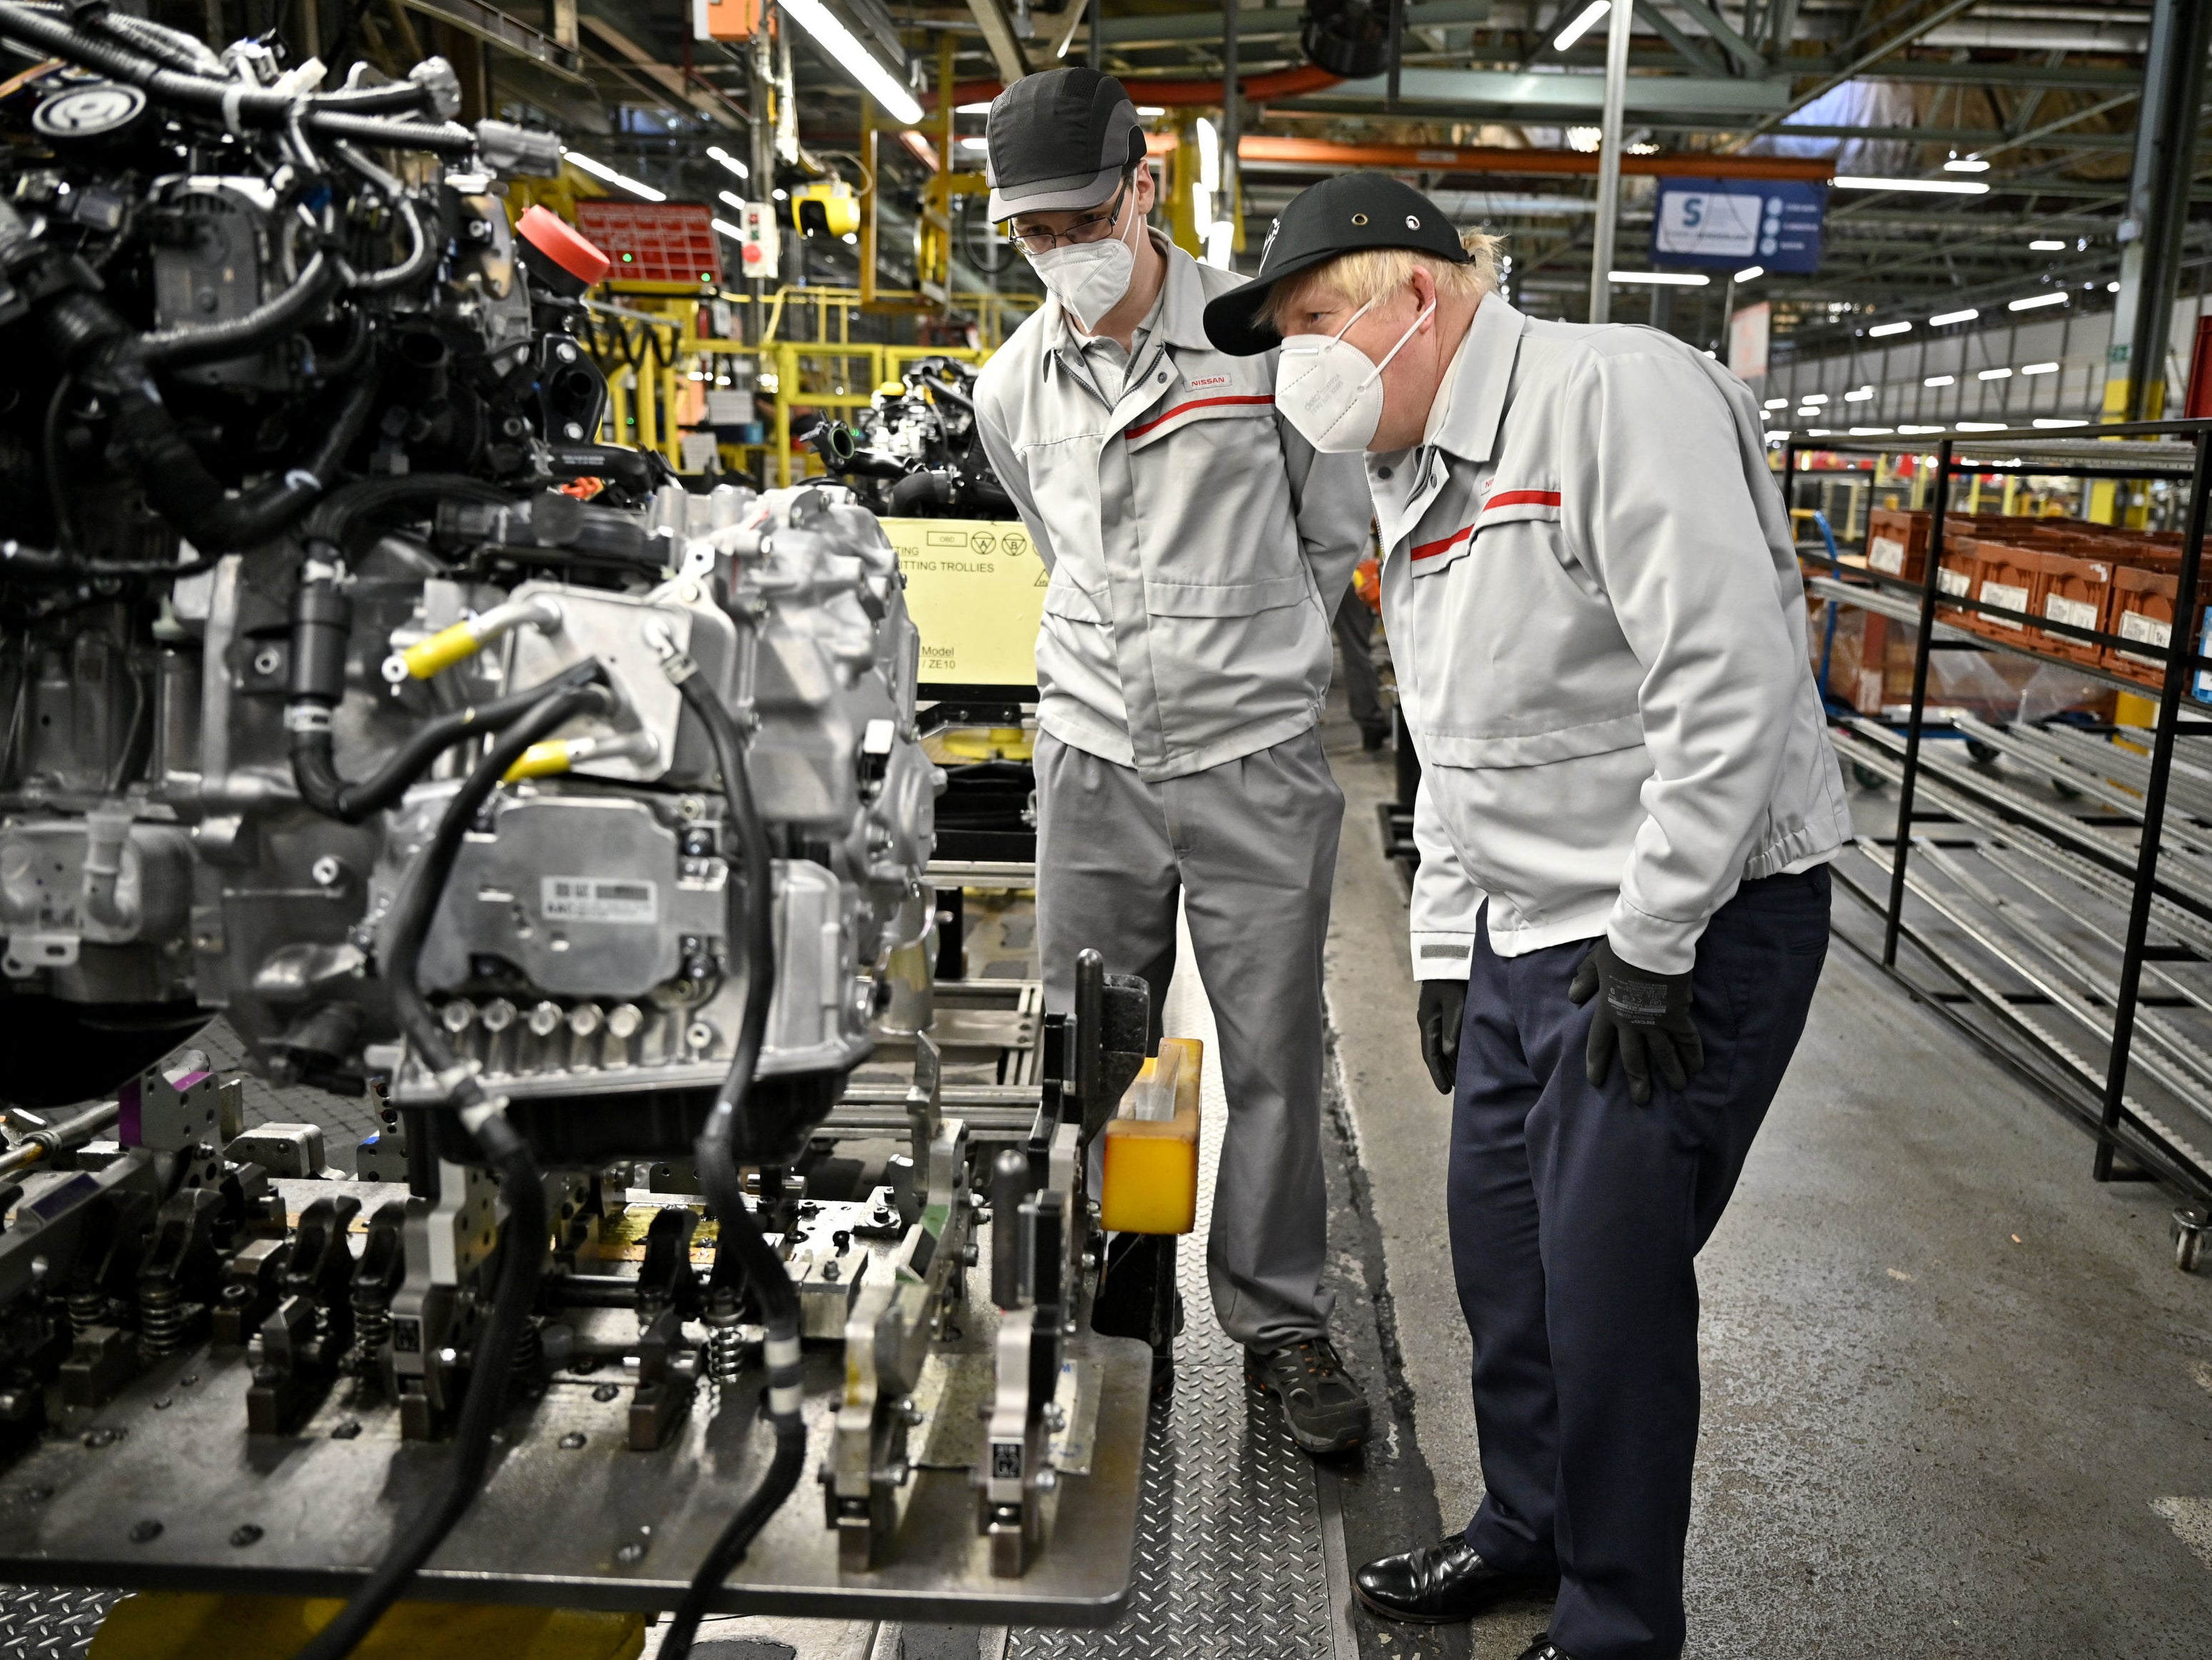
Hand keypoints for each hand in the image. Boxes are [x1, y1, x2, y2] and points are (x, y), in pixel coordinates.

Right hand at [1417, 979, 1465, 1094]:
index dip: (1438, 1074)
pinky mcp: (1444, 1009)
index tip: (1445, 1091)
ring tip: (1459, 1077)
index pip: (1431, 1054)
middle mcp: (1428, 1020)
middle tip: (1455, 1089)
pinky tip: (1461, 1053)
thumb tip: (1449, 1052)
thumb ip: (1452, 1028)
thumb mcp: (1455, 1004)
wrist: (1449, 954)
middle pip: (1435, 1052)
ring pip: (1440, 1044)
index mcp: (1428, 1021)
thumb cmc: (1453, 978)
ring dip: (1449, 1061)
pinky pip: (1446, 1035)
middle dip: (1444, 1071)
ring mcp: (1434, 1015)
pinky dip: (1453, 1048)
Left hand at [1567, 938, 1703, 1104]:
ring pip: (1663, 1055)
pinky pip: (1687, 1040)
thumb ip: (1585, 979)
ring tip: (1677, 1088)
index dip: (1597, 1062)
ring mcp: (1656, 1022)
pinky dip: (1693, 1054)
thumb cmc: (1621, 950)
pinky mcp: (1677, 1016)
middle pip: (1632, 1058)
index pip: (1598, 1044)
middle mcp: (1631, 1023)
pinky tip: (1697, 1068)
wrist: (1649, 945)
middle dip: (1637, 1080)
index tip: (1595, 1081)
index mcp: (1608, 1011)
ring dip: (1670, 1073)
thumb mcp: (1595, 961)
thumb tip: (1572, 996)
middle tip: (1641, 1100)